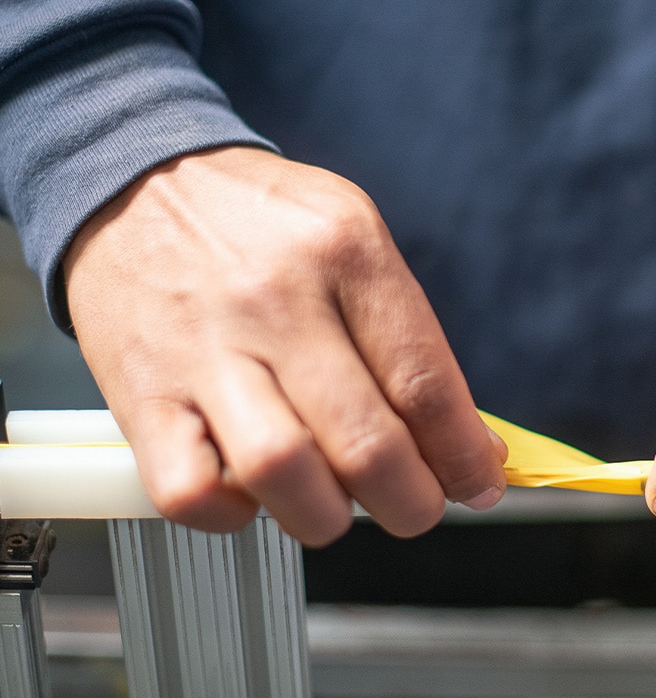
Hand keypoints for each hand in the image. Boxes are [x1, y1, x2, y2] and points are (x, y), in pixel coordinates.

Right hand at [64, 147, 505, 544]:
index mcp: (347, 252)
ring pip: (283, 473)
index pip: (425, 382)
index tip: (477, 482)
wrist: (136, 180)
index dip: (462, 454)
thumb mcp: (353, 236)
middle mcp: (277, 300)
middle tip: (415, 505)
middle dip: (412, 502)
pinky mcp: (142, 392)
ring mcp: (203, 349)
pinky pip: (190, 490)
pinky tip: (250, 492)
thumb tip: (464, 437)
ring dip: (327, 517)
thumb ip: (408, 335)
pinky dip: (231, 515)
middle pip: (367, 442)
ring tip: (335, 506)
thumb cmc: (260, 224)